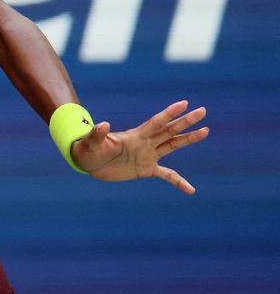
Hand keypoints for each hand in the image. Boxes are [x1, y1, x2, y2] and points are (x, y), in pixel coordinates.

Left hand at [70, 100, 208, 193]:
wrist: (88, 163)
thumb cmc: (87, 150)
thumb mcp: (91, 142)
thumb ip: (97, 134)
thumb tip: (103, 124)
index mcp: (134, 135)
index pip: (156, 122)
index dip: (169, 113)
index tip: (184, 103)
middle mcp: (144, 143)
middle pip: (169, 130)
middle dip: (186, 121)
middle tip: (203, 110)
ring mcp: (147, 155)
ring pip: (172, 145)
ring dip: (189, 139)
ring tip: (206, 131)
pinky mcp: (145, 169)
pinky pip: (167, 175)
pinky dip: (179, 181)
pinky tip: (191, 190)